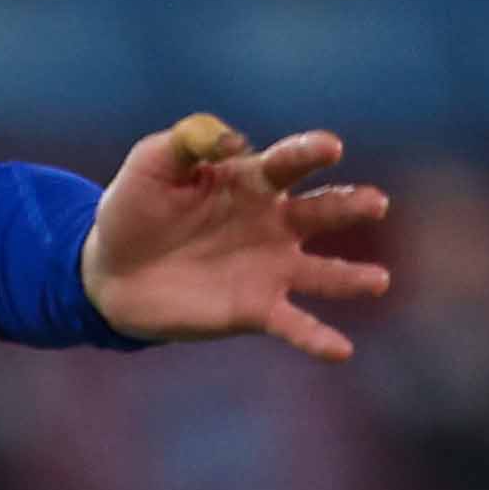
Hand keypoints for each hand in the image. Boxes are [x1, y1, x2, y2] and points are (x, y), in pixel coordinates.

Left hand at [78, 115, 394, 360]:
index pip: (289, 162)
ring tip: (378, 281)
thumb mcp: (152, 165)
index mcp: (252, 180)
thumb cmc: (135, 209)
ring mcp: (270, 268)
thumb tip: (232, 139)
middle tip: (377, 203)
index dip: (310, 152)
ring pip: (321, 272)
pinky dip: (317, 338)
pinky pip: (293, 323)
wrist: (109, 271)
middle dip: (350, 205)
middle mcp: (274, 222)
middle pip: (322, 211)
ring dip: (352, 277)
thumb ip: (188, 142)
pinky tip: (342, 350)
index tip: (331, 147)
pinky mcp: (255, 309)